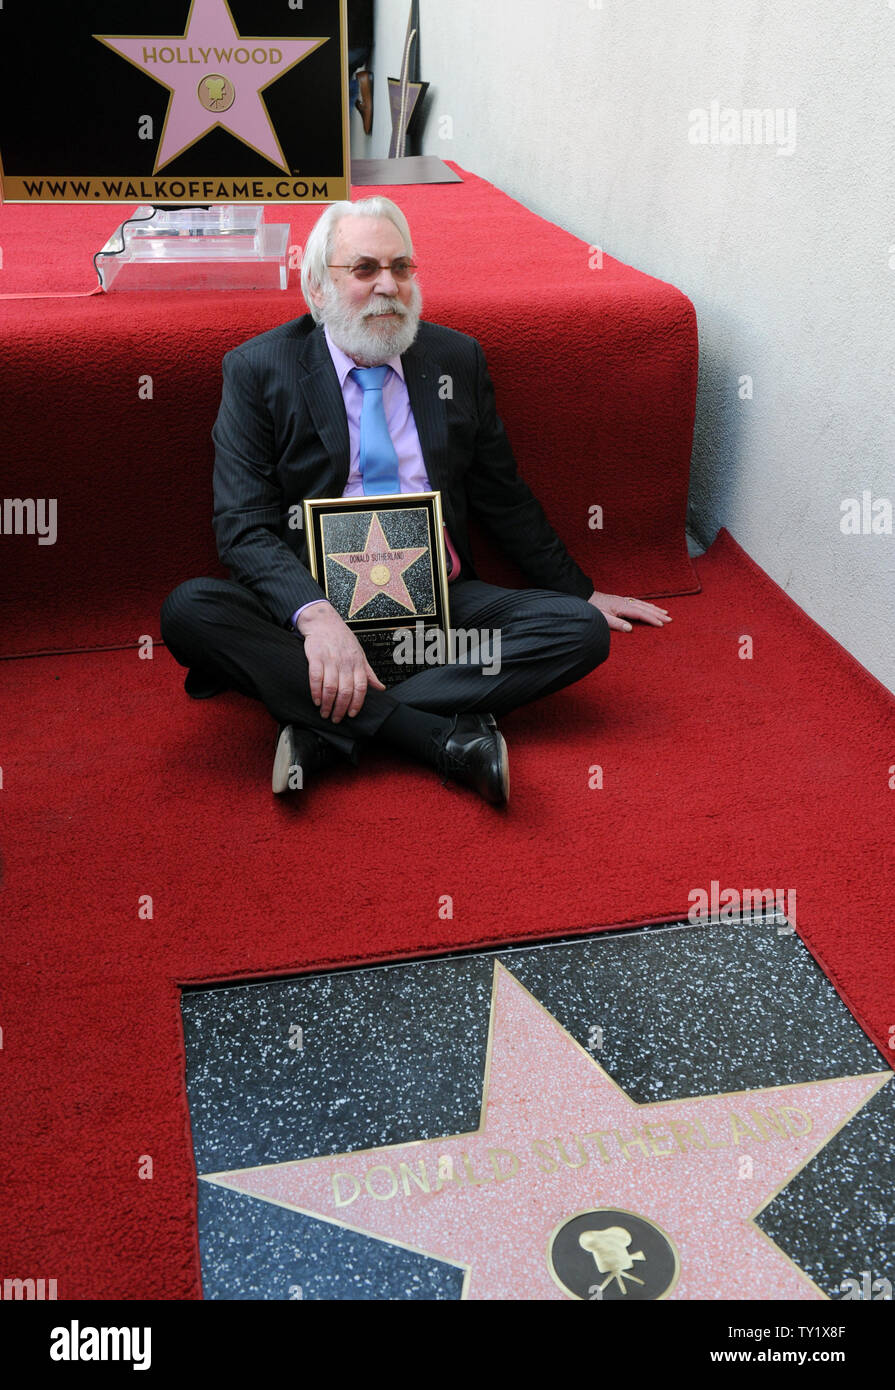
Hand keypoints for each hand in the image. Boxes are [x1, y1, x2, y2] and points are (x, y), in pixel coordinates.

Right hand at [296, 602, 385, 721]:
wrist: (324, 621)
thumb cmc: (342, 639)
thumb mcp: (360, 654)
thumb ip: (368, 673)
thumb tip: (380, 688)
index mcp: (357, 664)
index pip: (361, 688)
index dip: (356, 703)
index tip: (351, 714)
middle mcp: (345, 663)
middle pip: (345, 691)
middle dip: (340, 709)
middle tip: (336, 719)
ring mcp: (330, 660)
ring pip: (331, 687)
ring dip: (327, 704)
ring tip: (325, 713)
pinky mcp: (316, 657)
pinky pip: (316, 678)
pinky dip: (315, 691)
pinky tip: (315, 700)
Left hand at [588, 590, 671, 632]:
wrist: (585, 597)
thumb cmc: (593, 609)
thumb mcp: (603, 618)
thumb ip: (616, 624)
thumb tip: (630, 629)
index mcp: (622, 607)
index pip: (640, 614)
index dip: (652, 619)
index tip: (662, 624)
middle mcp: (625, 602)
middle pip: (644, 608)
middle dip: (658, 614)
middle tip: (670, 619)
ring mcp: (624, 600)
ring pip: (643, 604)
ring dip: (654, 608)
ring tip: (665, 613)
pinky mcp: (621, 600)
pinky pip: (638, 602)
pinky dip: (647, 605)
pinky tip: (650, 607)